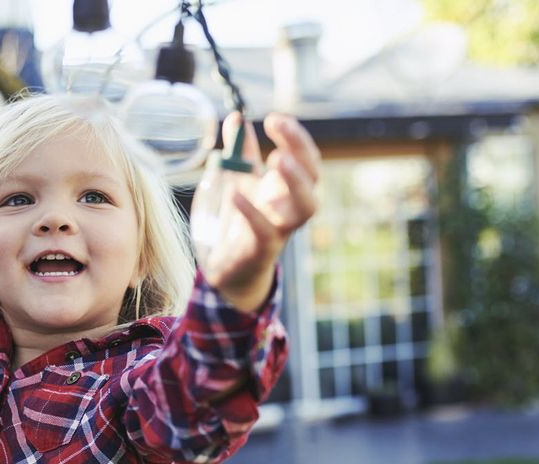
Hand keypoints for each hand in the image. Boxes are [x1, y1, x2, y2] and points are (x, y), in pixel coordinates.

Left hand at [193, 112, 319, 311]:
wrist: (226, 270)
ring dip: (296, 181)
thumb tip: (236, 117)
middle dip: (300, 148)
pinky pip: (265, 232)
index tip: (274, 118)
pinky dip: (252, 213)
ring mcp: (279, 229)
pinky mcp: (261, 250)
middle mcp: (289, 206)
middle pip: (312, 175)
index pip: (304, 157)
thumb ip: (239, 152)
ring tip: (278, 159)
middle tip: (279, 125)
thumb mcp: (236, 181)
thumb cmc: (236, 222)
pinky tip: (236, 195)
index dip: (295, 136)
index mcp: (285, 187)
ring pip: (306, 207)